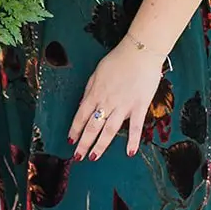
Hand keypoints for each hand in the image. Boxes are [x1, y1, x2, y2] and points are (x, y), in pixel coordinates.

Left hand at [69, 39, 167, 160]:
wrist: (140, 52)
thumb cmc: (118, 60)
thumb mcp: (96, 73)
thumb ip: (89, 90)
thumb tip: (82, 105)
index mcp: (95, 93)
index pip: (80, 116)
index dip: (75, 130)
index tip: (70, 141)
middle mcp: (107, 102)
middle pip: (92, 127)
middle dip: (84, 143)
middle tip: (78, 157)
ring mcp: (123, 106)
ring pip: (109, 131)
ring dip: (100, 146)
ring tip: (93, 158)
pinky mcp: (140, 106)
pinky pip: (136, 127)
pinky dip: (133, 141)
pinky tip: (130, 152)